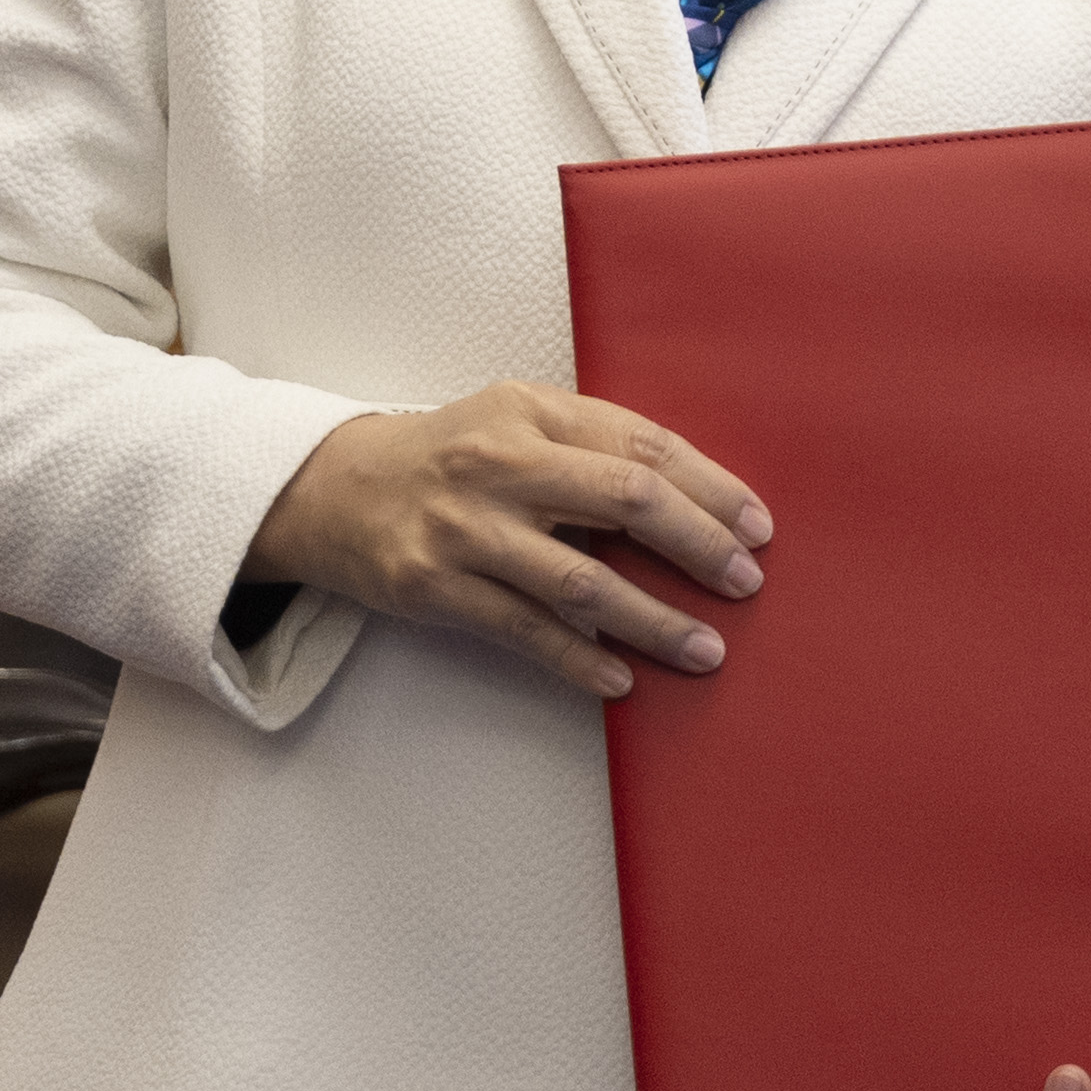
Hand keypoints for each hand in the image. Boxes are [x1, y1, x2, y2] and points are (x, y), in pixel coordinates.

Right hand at [241, 385, 767, 701]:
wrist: (333, 488)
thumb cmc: (450, 457)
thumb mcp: (518, 422)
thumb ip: (593, 446)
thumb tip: (697, 501)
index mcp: (533, 410)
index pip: (643, 445)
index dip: (710, 488)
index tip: (756, 527)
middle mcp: (500, 462)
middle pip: (626, 501)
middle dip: (699, 545)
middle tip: (745, 583)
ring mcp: (464, 527)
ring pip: (582, 582)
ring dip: (654, 621)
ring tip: (705, 649)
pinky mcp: (434, 585)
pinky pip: (525, 631)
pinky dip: (580, 661)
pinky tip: (621, 680)